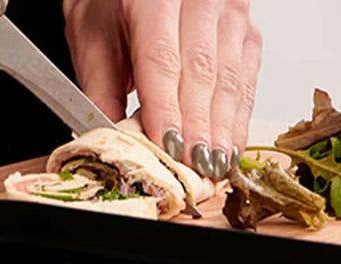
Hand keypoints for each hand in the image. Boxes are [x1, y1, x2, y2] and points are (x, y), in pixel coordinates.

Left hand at [63, 0, 262, 178]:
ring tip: (213, 167)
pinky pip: (247, 80)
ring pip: (231, 79)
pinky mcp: (248, 31)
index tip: (168, 147)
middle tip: (193, 169)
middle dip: (198, 128)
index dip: (167, 108)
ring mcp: (230, 12)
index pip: (162, 58)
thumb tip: (112, 139)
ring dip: (222, 129)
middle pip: (202, 72)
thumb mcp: (91, 34)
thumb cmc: (116, 0)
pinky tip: (228, 146)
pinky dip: (238, 118)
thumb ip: (100, 87)